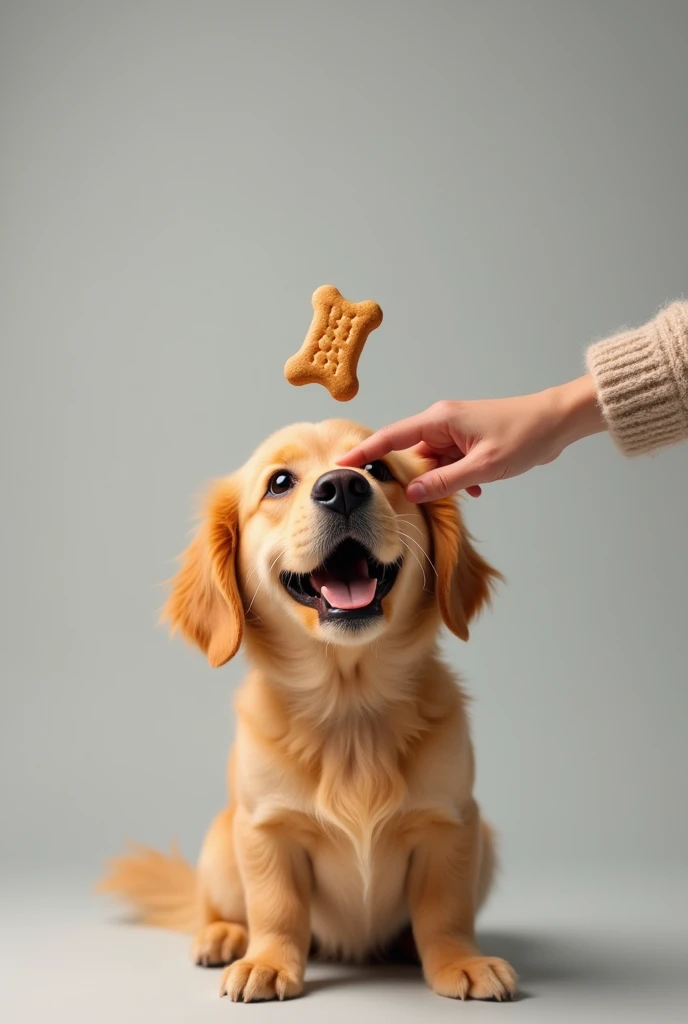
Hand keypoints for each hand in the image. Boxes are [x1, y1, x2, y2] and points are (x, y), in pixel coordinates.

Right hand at [338, 376, 605, 501]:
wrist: (557, 422)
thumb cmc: (525, 436)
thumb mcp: (483, 467)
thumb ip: (445, 482)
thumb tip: (412, 493)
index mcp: (439, 420)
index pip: (392, 437)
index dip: (366, 451)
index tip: (342, 463)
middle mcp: (442, 422)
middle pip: (410, 454)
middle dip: (414, 478)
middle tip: (409, 500)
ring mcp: (454, 431)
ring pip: (432, 463)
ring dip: (443, 482)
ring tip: (466, 490)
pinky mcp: (467, 441)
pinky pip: (449, 464)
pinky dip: (457, 479)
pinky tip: (477, 489)